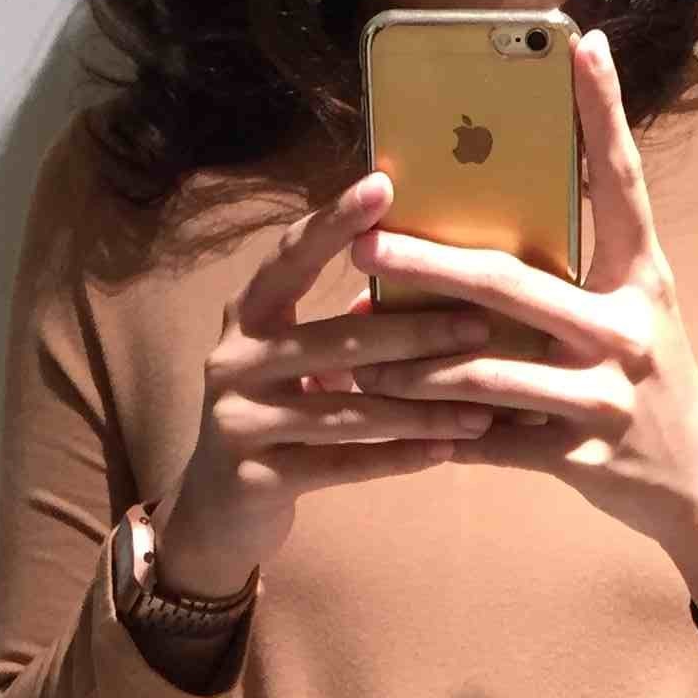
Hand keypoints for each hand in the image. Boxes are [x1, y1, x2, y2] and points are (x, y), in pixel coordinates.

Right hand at [165, 171, 503, 584]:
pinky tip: (447, 452)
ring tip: (480, 409)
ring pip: (346, 411)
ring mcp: (239, 420)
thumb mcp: (294, 363)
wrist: (217, 511)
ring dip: (420, 409)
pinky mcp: (256, 477)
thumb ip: (340, 326)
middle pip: (335, 340)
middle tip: (480, 325)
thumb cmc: (273, 417)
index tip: (384, 186)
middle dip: (413, 333)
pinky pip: (342, 465)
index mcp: (245, 317)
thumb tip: (420, 277)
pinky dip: (398, 458)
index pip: (290, 258)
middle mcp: (233, 360)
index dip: (334, 222)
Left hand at [347, 26, 697, 565]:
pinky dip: (435, 431)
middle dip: (428, 261)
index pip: (623, 180)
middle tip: (364, 241)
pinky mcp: (579, 456)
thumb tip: (477, 234)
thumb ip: (574, 274)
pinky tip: (392, 420)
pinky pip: (487, 440)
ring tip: (352, 350)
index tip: (581, 42)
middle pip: (512, 283)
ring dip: (409, 363)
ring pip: (484, 372)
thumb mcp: (633, 314)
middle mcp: (627, 328)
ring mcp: (605, 396)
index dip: (604, 111)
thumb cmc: (652, 383)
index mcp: (643, 277)